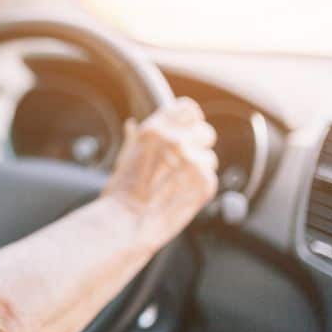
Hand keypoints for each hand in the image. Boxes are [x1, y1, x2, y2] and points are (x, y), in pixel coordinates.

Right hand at [102, 97, 218, 250]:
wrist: (127, 223)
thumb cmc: (120, 194)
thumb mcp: (123, 158)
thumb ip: (135, 139)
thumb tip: (132, 125)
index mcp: (154, 130)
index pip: (188, 108)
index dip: (188, 120)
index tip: (186, 130)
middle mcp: (176, 141)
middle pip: (205, 132)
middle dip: (197, 146)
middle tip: (181, 163)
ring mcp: (193, 161)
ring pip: (209, 158)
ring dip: (198, 169)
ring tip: (176, 185)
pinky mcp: (206, 182)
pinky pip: (210, 178)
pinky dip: (199, 187)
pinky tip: (180, 195)